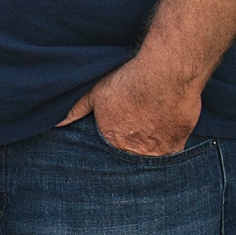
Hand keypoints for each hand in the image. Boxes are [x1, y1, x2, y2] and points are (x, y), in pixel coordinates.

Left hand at [60, 55, 201, 158]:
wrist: (165, 74)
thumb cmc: (130, 81)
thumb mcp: (96, 93)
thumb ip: (77, 109)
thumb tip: (57, 123)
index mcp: (112, 141)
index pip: (108, 156)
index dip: (112, 150)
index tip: (116, 141)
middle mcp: (134, 152)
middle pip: (130, 160)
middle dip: (129, 155)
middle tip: (133, 140)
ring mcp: (158, 151)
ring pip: (152, 160)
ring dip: (149, 154)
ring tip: (149, 138)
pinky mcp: (178, 144)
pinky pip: (173, 154)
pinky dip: (168, 147)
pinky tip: (165, 135)